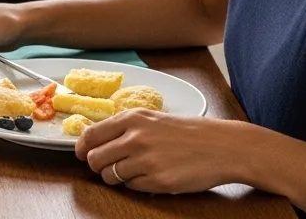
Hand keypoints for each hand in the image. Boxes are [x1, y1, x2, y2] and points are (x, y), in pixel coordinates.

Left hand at [75, 109, 248, 193]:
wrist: (223, 146)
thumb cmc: (188, 132)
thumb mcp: (153, 119)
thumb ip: (125, 127)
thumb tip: (94, 141)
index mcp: (132, 119)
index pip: (90, 135)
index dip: (82, 147)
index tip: (82, 153)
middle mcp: (135, 138)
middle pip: (94, 159)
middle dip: (99, 165)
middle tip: (109, 166)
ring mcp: (146, 160)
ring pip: (109, 175)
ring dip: (116, 177)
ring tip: (133, 171)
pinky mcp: (158, 180)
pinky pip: (131, 187)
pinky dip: (136, 185)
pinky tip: (151, 176)